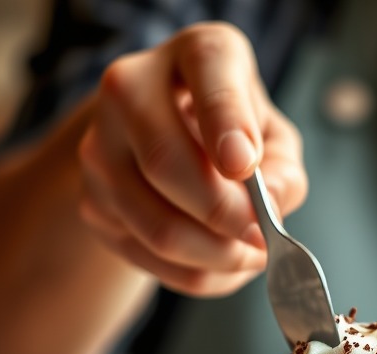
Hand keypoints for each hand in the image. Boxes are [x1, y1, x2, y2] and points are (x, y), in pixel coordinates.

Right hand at [77, 22, 306, 295]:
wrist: (169, 148)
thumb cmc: (234, 141)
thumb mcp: (274, 142)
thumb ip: (282, 170)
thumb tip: (268, 205)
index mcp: (194, 54)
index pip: (208, 69)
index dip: (226, 121)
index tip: (245, 166)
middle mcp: (130, 89)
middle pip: (166, 165)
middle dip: (227, 218)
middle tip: (262, 241)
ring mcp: (100, 149)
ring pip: (159, 228)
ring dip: (217, 258)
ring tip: (248, 257)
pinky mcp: (93, 205)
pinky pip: (153, 260)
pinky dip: (199, 275)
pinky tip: (221, 266)